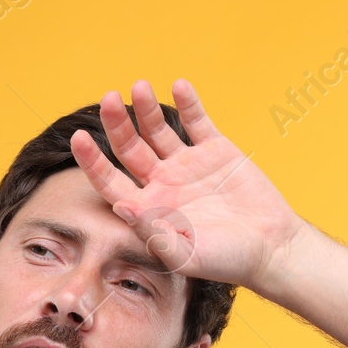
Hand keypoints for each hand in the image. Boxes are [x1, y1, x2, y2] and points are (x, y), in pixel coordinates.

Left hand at [69, 78, 306, 291]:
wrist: (270, 248)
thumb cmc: (225, 260)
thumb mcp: (185, 255)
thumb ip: (152, 232)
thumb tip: (121, 205)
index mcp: (147, 208)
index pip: (110, 181)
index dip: (92, 161)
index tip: (78, 139)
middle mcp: (162, 183)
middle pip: (129, 148)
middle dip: (116, 124)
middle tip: (108, 99)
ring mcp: (187, 164)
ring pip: (158, 130)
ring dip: (146, 109)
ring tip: (139, 86)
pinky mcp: (215, 150)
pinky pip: (197, 121)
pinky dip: (188, 103)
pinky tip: (179, 86)